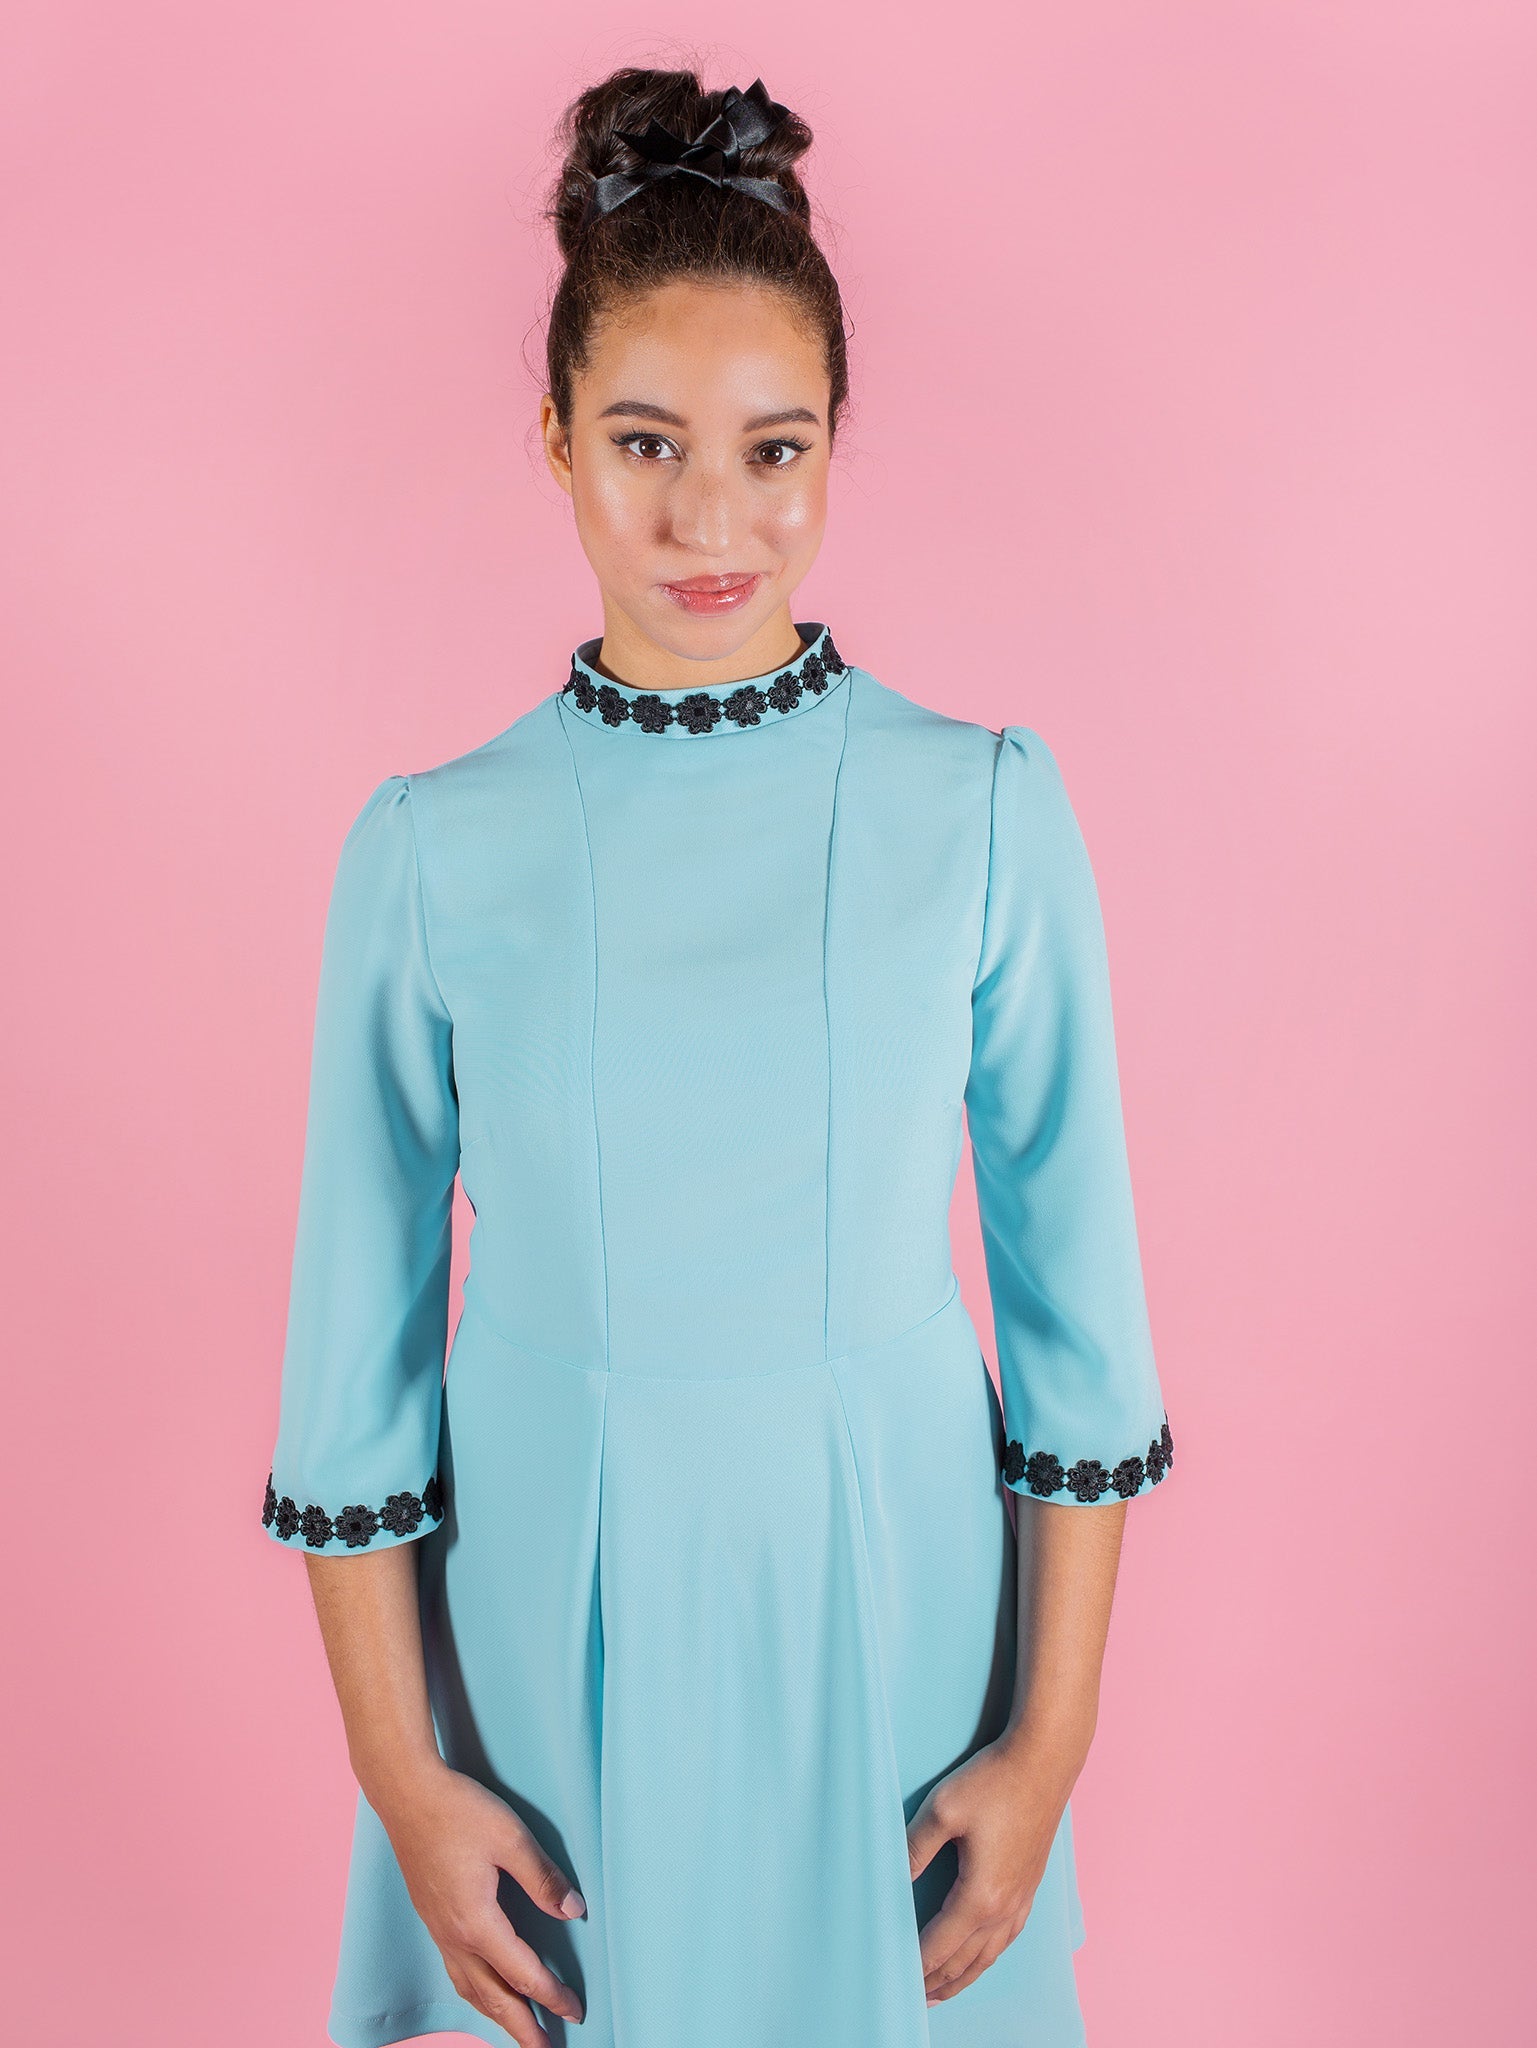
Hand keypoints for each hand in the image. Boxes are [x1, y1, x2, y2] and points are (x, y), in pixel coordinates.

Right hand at [373, 1759, 586, 2042]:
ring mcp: (439, 1929)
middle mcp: (454, 1936)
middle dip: (522, 2027)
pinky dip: (475, 1992)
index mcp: (476, 1922)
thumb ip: (543, 1878)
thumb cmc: (458, 1810)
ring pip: (470, 1989)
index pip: (523, 1973)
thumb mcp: (510, 1837)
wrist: (406, 1793)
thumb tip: (574, 1911)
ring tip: (519, 2029)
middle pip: (493, 1997)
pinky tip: (484, 1988)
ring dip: (497, 2014)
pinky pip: (456, 1971)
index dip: (552, 1995)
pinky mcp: (431, 1917)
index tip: (576, 2012)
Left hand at [907, 1729, 1083, 2005]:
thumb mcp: (943, 1810)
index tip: (896, 1979)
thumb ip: (914, 1847)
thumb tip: (891, 1878)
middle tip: (913, 1997)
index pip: (940, 1945)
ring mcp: (1022, 1897)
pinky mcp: (1031, 1884)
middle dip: (938, 1981)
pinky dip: (988, 1956)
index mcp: (980, 1895)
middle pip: (966, 1960)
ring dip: (964, 1975)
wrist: (1045, 1760)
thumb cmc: (994, 1781)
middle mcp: (1005, 1907)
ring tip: (942, 1989)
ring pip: (990, 1954)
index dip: (916, 1965)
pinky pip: (1007, 1937)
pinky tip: (983, 1954)